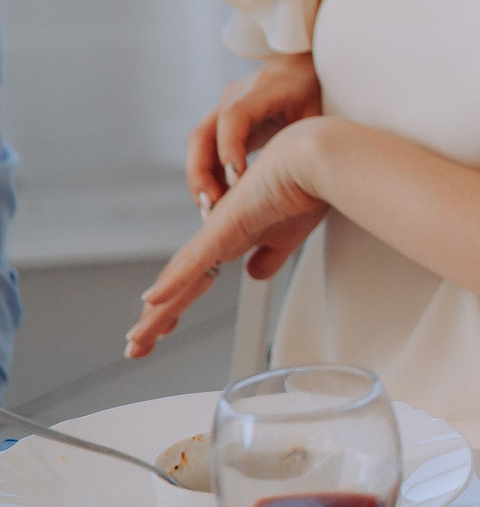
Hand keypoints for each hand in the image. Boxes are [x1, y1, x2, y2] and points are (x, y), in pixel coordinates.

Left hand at [128, 119, 330, 357]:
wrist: (315, 160)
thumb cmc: (308, 188)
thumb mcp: (290, 236)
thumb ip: (270, 257)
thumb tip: (253, 275)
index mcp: (231, 239)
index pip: (195, 279)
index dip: (176, 304)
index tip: (163, 328)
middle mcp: (216, 236)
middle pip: (179, 284)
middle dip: (157, 318)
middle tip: (137, 346)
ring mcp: (218, 232)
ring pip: (180, 280)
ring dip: (158, 314)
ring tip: (137, 340)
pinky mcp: (226, 227)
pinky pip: (196, 262)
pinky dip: (173, 283)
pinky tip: (152, 301)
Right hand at [186, 54, 321, 208]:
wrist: (300, 67)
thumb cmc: (314, 92)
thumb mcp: (315, 111)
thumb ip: (304, 137)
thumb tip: (306, 175)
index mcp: (261, 90)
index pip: (234, 116)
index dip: (230, 147)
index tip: (236, 180)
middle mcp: (234, 97)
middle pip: (201, 135)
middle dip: (200, 173)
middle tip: (211, 207)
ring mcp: (223, 109)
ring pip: (198, 146)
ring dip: (200, 179)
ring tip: (210, 212)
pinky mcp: (222, 123)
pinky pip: (207, 150)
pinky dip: (210, 175)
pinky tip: (219, 200)